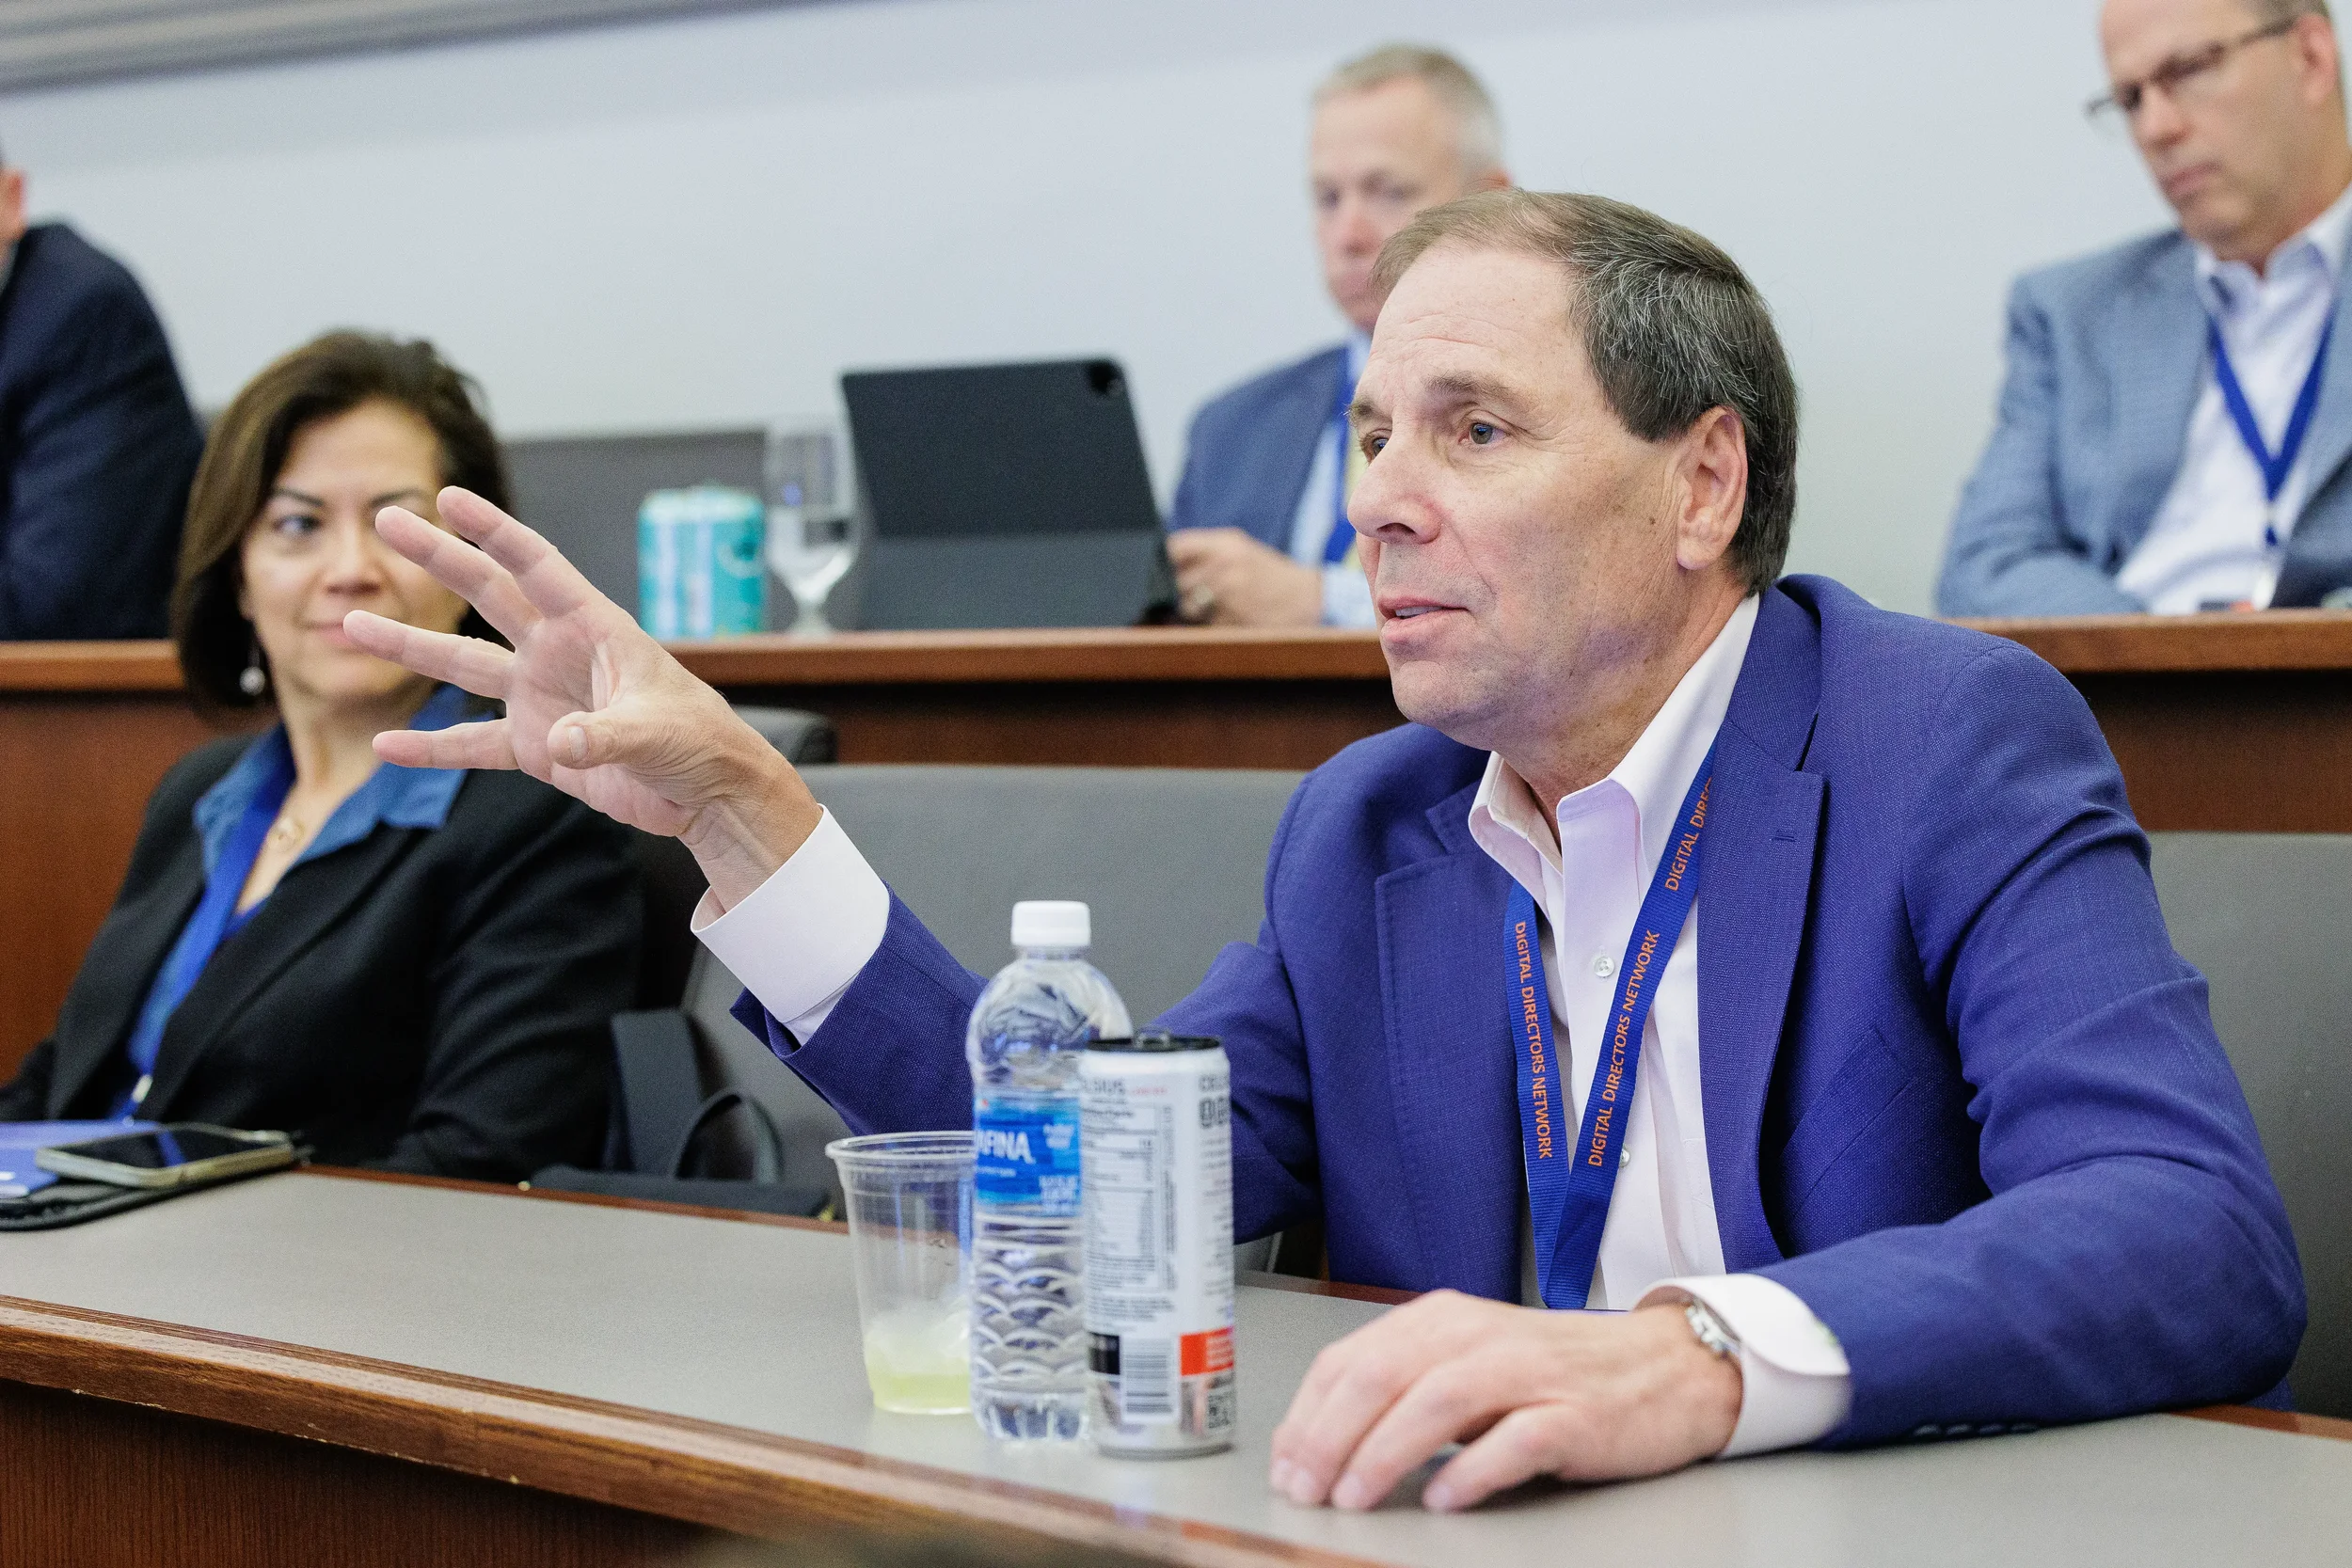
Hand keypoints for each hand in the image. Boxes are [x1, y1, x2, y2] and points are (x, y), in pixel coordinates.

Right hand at [343, 487, 821, 909]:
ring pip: (463, 665)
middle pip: (488, 596)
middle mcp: (559, 653)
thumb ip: (606, 735)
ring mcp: (541, 698)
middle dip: (437, 558)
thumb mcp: (657, 734)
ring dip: (410, 647)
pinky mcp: (536, 748)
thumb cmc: (699, 744)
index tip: (448, 497)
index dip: (494, 531)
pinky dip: (431, 747)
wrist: (707, 794)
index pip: (538, 567)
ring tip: (350, 625)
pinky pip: (471, 743)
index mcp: (595, 629)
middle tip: (385, 520)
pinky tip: (387, 746)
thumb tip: (559, 742)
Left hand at [1166, 528, 1322, 626]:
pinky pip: (1206, 625)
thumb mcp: (1241, 549)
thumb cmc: (1270, 573)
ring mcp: (1231, 595)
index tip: (1164, 567)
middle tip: (1196, 591)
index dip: (1165, 559)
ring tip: (1217, 605)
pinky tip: (1231, 617)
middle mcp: (1226, 566)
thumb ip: (1205, 550)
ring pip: (1188, 606)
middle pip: (1177, 580)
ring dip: (1194, 609)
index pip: (1176, 546)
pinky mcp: (1234, 620)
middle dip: (1180, 589)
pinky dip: (1212, 625)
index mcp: (1227, 543)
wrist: (1307, 597)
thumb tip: (1164, 558)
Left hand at [1268, 1292, 1740, 1512]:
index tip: (1284, 1464)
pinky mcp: (1576, 1412)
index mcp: (1441, 1319)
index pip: (1352, 1359)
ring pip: (1439, 1402)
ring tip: (1354, 1496)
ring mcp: (1529, 1371)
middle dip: (1332, 1437)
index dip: (1309, 1414)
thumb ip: (1404, 1389)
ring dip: (1385, 1451)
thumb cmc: (1556, 1372)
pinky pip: (1518, 1439)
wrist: (1664, 1367)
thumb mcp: (1468, 1365)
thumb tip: (1325, 1444)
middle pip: (1384, 1376)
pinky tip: (1446, 1498)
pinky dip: (1476, 1469)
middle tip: (1305, 1488)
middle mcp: (1478, 1335)